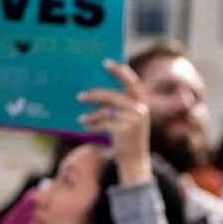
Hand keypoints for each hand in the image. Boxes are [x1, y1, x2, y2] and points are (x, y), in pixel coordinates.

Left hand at [78, 60, 152, 185]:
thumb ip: (120, 104)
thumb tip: (96, 90)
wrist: (135, 160)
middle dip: (94, 95)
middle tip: (80, 96)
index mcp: (142, 103)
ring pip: (105, 110)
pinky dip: (93, 125)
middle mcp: (140, 109)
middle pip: (112, 95)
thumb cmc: (128, 136)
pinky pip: (103, 123)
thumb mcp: (130, 118)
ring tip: (81, 118)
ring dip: (91, 114)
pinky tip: (87, 127)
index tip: (105, 63)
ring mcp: (133, 120)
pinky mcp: (124, 131)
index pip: (132, 81)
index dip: (119, 71)